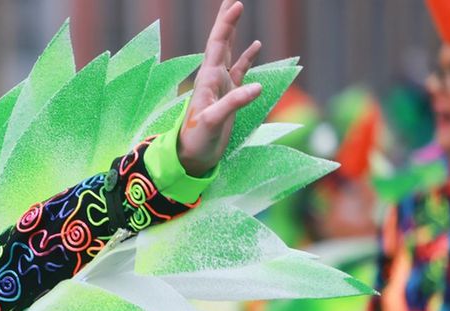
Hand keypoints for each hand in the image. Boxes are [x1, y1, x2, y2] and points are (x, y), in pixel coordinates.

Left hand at [178, 0, 263, 176]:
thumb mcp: (213, 121)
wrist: (191, 157)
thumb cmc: (196, 140)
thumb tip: (257, 86)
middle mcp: (213, 78)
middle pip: (220, 42)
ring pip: (229, 52)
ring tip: (238, 12)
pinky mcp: (229, 96)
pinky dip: (248, 57)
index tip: (235, 5)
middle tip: (232, 0)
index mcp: (207, 79)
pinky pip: (240, 71)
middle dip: (226, 21)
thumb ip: (233, 103)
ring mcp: (221, 86)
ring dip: (234, 33)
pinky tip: (256, 46)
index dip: (226, 25)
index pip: (217, 45)